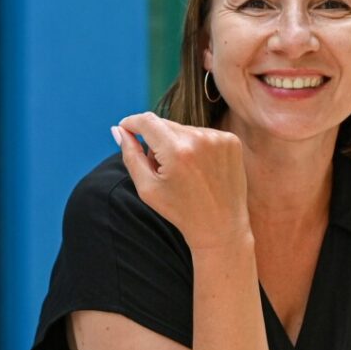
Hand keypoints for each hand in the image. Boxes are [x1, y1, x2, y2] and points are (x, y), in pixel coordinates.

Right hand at [113, 112, 250, 251]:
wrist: (221, 227)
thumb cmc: (180, 211)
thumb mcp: (147, 188)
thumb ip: (130, 155)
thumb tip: (118, 129)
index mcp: (176, 151)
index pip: (147, 121)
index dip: (131, 122)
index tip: (124, 128)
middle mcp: (199, 139)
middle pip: (165, 124)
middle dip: (156, 140)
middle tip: (160, 167)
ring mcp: (219, 138)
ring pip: (184, 129)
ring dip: (176, 143)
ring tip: (184, 172)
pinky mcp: (232, 141)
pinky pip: (203, 134)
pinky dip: (196, 146)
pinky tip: (200, 170)